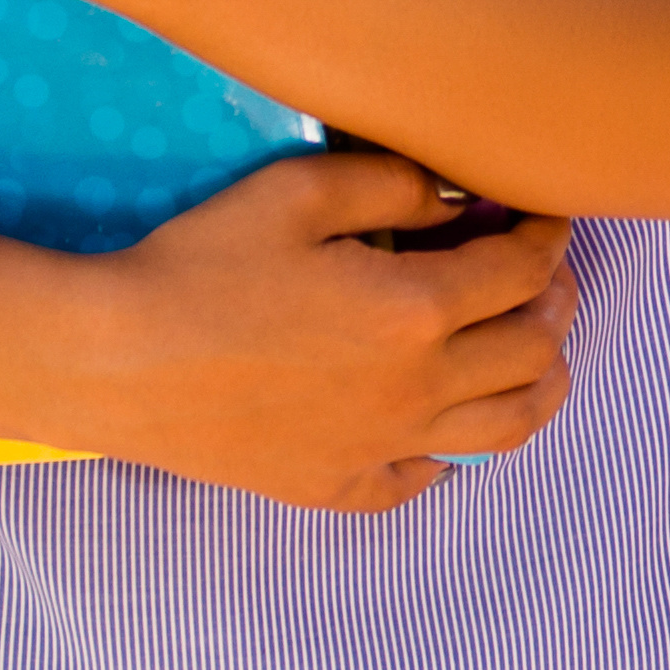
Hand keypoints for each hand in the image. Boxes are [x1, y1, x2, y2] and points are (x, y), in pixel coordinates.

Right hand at [31, 147, 575, 510]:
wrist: (113, 361)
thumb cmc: (198, 263)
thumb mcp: (298, 190)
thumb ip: (396, 184)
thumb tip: (458, 200)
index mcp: (416, 311)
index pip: (524, 270)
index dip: (548, 232)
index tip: (544, 214)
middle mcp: (416, 390)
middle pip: (535, 351)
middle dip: (556, 301)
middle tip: (544, 273)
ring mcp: (379, 447)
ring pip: (507, 429)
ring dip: (539, 382)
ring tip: (532, 349)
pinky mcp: (336, 484)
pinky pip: (424, 477)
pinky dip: (452, 447)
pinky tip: (440, 416)